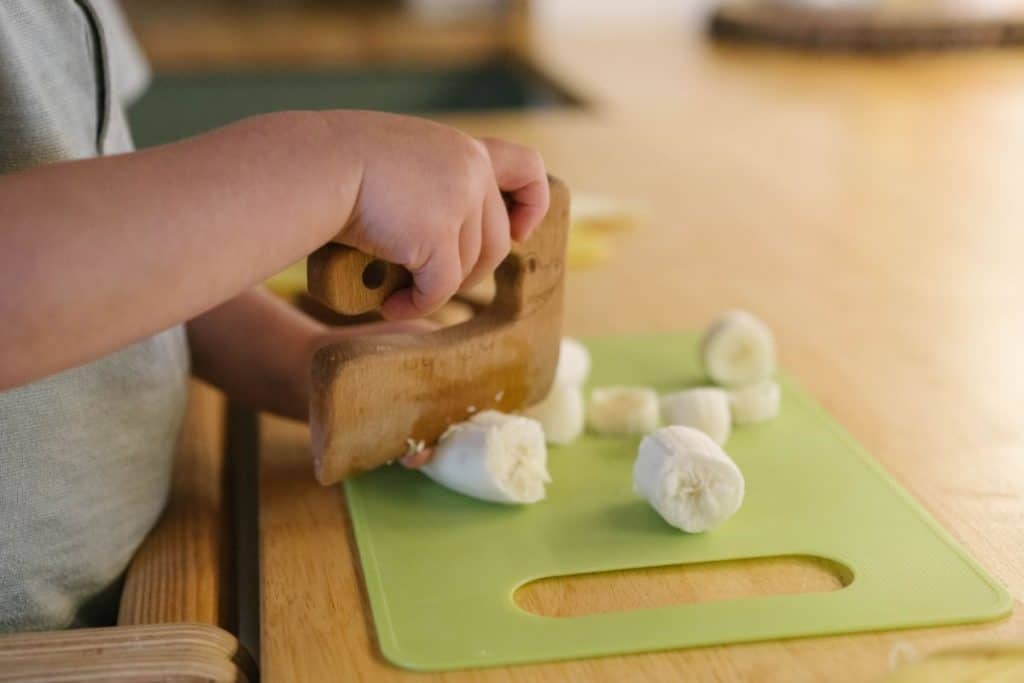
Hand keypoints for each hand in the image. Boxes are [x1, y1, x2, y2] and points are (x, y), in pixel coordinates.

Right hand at [319, 111, 548, 319]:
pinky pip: (440, 290)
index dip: (531, 205)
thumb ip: (430, 181)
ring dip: (437, 291)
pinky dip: (416, 305)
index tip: (515, 230)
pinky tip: (390, 306)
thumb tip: (435, 227)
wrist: (313, 167)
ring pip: (468, 269)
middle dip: (470, 272)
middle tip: (434, 282)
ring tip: (400, 293)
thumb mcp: (399, 158)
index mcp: (464, 150)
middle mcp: (471, 172)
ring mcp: (458, 202)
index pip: (528, 167)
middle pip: (496, 242)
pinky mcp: (438, 237)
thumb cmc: (336, 164)